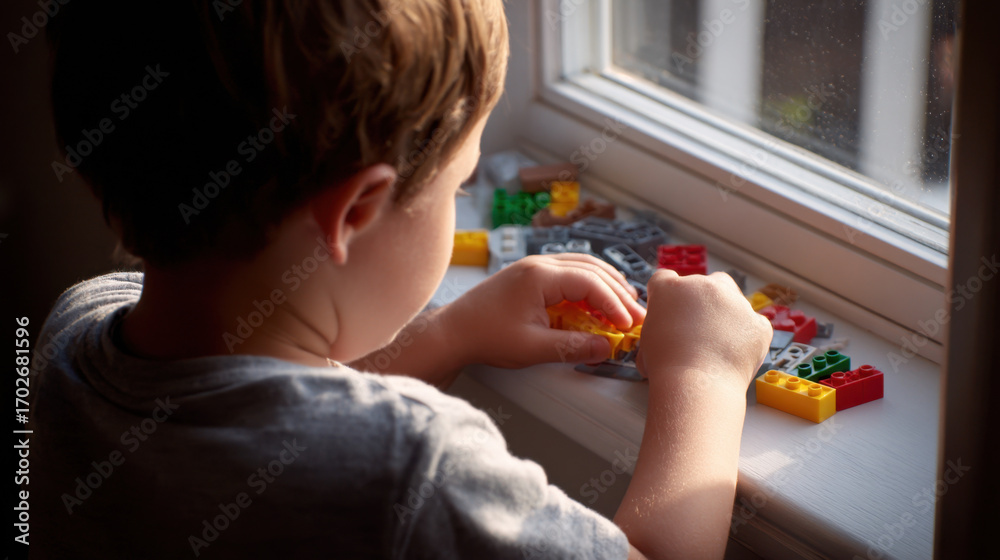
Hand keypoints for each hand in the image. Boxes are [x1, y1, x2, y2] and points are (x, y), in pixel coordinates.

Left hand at [444, 253, 646, 367]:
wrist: (452, 332)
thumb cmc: (485, 337)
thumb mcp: (533, 348)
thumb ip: (573, 347)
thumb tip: (606, 349)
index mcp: (539, 276)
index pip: (590, 282)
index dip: (614, 304)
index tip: (627, 325)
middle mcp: (538, 264)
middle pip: (591, 269)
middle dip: (618, 293)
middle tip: (637, 317)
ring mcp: (533, 267)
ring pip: (582, 267)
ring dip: (606, 286)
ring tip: (625, 307)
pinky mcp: (530, 276)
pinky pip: (568, 273)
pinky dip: (588, 286)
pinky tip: (598, 303)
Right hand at [636, 270, 770, 387]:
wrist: (696, 384)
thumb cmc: (666, 366)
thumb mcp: (647, 338)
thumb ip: (659, 324)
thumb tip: (666, 331)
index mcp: (669, 288)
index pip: (666, 279)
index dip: (670, 295)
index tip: (672, 310)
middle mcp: (703, 286)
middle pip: (707, 284)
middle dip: (704, 301)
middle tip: (699, 329)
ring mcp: (734, 301)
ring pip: (734, 300)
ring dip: (728, 316)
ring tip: (718, 345)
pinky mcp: (757, 322)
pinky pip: (754, 324)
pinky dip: (748, 336)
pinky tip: (735, 353)